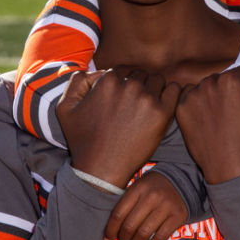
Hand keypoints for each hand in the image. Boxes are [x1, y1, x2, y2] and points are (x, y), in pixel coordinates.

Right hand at [57, 69, 180, 188]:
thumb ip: (76, 81)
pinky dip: (171, 92)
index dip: (122, 82)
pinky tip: (164, 103)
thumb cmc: (83, 140)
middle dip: (138, 86)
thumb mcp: (65, 108)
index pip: (122, 70)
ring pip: (157, 80)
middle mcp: (129, 86)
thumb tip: (95, 71)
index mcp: (108, 80)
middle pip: (140, 74)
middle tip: (134, 105)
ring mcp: (147, 99)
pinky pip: (175, 90)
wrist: (100, 169)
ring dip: (154, 89)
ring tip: (147, 106)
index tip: (122, 98)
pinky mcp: (162, 113)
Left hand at [104, 172, 187, 239]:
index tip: (108, 239)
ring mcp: (166, 206)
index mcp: (138, 188)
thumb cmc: (154, 187)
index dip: (111, 230)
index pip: (118, 214)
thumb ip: (126, 204)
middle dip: (124, 238)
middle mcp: (152, 196)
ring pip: (144, 233)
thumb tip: (111, 230)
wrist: (181, 180)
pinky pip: (161, 237)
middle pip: (130, 225)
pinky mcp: (178, 216)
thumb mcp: (139, 187)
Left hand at [176, 60, 239, 184]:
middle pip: (229, 77)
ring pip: (212, 86)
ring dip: (222, 94)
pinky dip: (205, 105)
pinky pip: (195, 99)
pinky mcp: (182, 110)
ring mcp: (192, 97)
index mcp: (231, 80)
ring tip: (232, 113)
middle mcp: (208, 83)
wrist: (230, 172)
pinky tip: (215, 119)